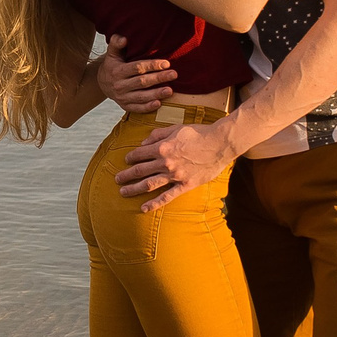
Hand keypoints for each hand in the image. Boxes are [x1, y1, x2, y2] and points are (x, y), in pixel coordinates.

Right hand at [95, 35, 176, 112]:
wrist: (102, 83)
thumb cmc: (113, 65)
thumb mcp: (112, 53)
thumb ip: (116, 43)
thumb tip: (124, 39)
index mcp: (118, 71)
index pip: (137, 68)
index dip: (152, 65)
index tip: (166, 63)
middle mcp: (119, 85)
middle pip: (142, 82)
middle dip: (159, 78)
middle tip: (174, 74)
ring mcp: (122, 97)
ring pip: (141, 96)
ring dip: (156, 94)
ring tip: (170, 91)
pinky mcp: (125, 106)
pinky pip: (137, 108)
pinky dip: (147, 107)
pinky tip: (159, 104)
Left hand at [117, 120, 235, 212]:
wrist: (219, 143)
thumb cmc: (198, 133)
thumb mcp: (175, 128)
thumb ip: (157, 135)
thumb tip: (143, 143)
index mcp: (162, 147)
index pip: (139, 154)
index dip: (130, 158)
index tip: (126, 161)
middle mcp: (165, 162)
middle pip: (139, 171)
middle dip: (125, 176)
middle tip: (116, 180)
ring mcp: (174, 175)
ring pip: (148, 184)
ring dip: (133, 189)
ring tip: (123, 192)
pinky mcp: (185, 185)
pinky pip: (167, 197)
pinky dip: (154, 203)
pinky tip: (143, 208)